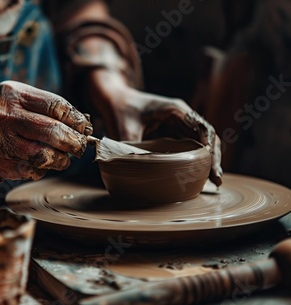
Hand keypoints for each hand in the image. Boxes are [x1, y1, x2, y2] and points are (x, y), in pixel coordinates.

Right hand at [0, 81, 92, 182]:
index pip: (56, 107)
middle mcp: (4, 116)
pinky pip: (31, 171)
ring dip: (60, 160)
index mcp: (12, 94)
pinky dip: (41, 170)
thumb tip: (81, 123)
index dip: (77, 120)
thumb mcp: (13, 97)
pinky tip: (38, 163)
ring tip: (62, 157)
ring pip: (44, 156)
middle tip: (80, 147)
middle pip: (53, 132)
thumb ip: (43, 106)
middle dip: (74, 143)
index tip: (84, 128)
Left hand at [88, 69, 222, 185]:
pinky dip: (197, 159)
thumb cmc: (119, 110)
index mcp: (175, 110)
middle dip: (214, 157)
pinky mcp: (173, 132)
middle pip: (207, 136)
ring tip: (214, 181)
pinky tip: (199, 174)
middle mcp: (182, 115)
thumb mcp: (124, 130)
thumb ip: (132, 148)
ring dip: (208, 160)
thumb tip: (139, 171)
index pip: (202, 128)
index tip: (210, 164)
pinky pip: (190, 145)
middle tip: (216, 179)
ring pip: (202, 142)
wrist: (113, 98)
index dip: (210, 146)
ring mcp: (179, 123)